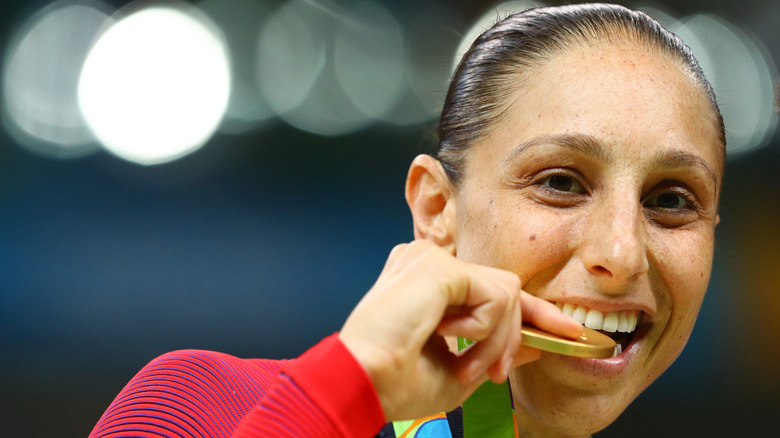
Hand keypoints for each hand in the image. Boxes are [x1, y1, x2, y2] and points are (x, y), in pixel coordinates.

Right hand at [339, 240, 581, 420]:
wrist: (362, 382)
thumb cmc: (396, 381)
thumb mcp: (459, 371)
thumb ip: (495, 352)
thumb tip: (534, 345)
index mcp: (428, 286)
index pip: (490, 291)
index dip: (532, 312)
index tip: (567, 332)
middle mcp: (429, 264)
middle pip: (505, 289)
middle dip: (516, 335)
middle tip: (496, 375)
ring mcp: (432, 260)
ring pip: (506, 292)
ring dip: (498, 341)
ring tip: (467, 368)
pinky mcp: (439, 266)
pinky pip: (496, 295)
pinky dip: (485, 329)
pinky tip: (446, 338)